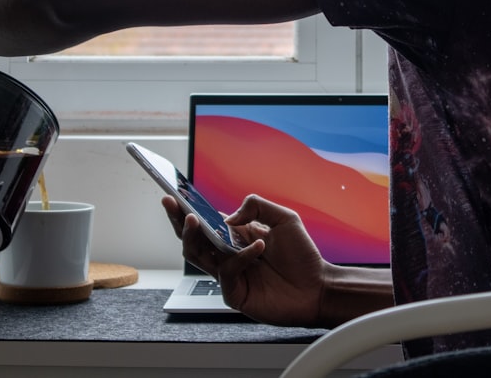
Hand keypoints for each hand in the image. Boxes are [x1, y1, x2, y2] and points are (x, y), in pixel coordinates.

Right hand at [162, 194, 329, 326]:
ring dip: (195, 237)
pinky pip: (227, 273)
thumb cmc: (302, 255)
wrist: (318, 287)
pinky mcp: (235, 294)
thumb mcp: (284, 218)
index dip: (187, 210)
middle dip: (180, 221)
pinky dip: (241, 257)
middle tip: (174, 206)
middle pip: (193, 239)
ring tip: (197, 220)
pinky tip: (258, 247)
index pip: (205, 222)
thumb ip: (257, 207)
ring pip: (198, 256)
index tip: (173, 196)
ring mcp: (230, 275)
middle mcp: (228, 255)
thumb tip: (229, 216)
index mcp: (237, 236)